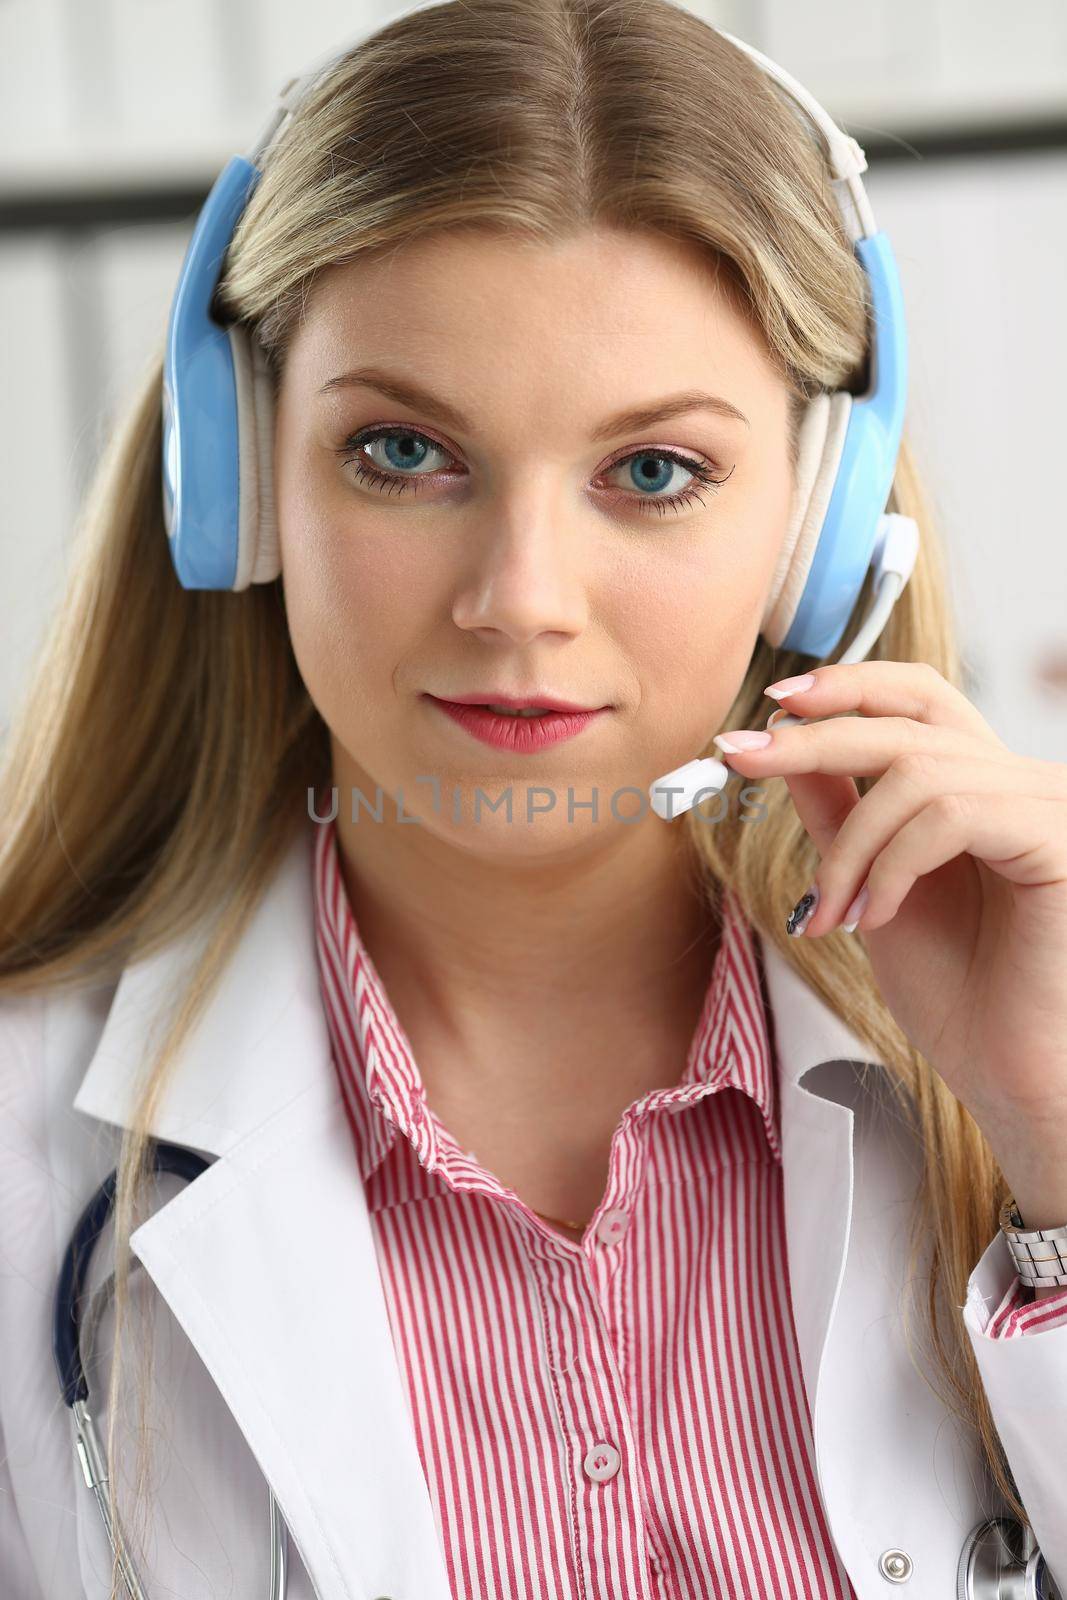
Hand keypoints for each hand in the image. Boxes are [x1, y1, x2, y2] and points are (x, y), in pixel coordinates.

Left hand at [711, 663, 1066, 1157]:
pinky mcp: (1057, 839)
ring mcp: (1046, 804)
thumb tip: (781, 743)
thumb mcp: (868, 885)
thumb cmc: (956, 993)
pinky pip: (950, 816)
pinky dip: (892, 866)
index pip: (917, 694)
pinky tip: (875, 919)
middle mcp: (1021, 780)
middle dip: (810, 740)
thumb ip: (837, 812)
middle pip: (904, 723)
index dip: (848, 685)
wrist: (1010, 1077)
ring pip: (916, 775)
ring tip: (829, 912)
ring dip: (849, 846)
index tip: (772, 707)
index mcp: (981, 782)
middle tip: (738, 756)